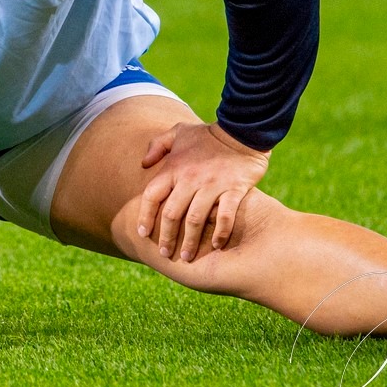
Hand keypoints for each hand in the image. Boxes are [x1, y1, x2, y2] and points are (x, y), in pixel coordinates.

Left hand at [135, 122, 269, 261]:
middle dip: (166, 237)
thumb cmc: (208, 135)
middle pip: (172, 214)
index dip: (145, 216)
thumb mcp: (179, 132)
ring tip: (187, 256)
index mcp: (174, 167)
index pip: (152, 196)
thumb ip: (158, 145)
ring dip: (190, 241)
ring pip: (195, 220)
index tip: (143, 233)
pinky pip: (225, 216)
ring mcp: (213, 185)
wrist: (242, 130)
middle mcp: (190, 179)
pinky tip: (216, 245)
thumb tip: (144, 163)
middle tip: (166, 254)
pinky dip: (220, 232)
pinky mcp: (234, 189)